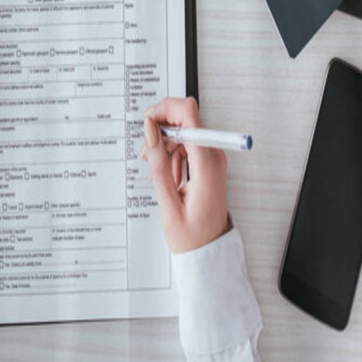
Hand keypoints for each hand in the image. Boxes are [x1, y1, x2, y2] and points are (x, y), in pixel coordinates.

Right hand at [141, 97, 229, 252]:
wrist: (209, 252)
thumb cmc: (192, 235)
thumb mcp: (168, 201)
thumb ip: (158, 162)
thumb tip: (150, 130)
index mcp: (207, 163)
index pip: (188, 113)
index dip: (165, 109)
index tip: (148, 122)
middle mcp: (214, 155)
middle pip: (185, 118)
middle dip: (161, 129)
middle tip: (148, 153)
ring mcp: (213, 158)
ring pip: (184, 131)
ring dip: (165, 144)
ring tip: (156, 170)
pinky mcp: (208, 163)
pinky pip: (188, 145)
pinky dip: (172, 153)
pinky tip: (166, 174)